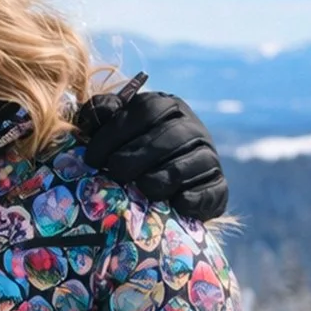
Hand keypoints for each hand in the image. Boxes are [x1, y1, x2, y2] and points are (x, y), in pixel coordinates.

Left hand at [78, 89, 227, 220]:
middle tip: (114, 174)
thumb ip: (102, 117)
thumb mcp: (115, 129)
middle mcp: (193, 128)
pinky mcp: (218, 186)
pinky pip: (210, 190)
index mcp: (168, 106)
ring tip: (140, 189)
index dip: (115, 132)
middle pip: (169, 136)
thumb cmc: (133, 153)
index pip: (146, 109)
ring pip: (190, 163)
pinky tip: (174, 204)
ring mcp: (209, 156)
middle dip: (136, 157)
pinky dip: (192, 198)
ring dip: (161, 178)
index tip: (92, 158)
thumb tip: (94, 115)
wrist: (170, 187)